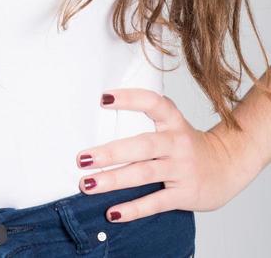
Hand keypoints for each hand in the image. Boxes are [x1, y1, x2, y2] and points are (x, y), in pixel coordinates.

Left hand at [75, 88, 247, 222]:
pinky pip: (156, 202)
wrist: (227, 167)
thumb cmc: (187, 144)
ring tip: (87, 185)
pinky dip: (133, 209)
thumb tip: (103, 119)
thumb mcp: (173, 124)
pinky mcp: (184, 194)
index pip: (153, 103)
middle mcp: (178, 143)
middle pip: (142, 145)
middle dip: (111, 152)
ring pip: (144, 174)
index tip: (103, 98)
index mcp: (173, 121)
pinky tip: (112, 212)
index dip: (129, 99)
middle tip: (82, 158)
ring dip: (113, 180)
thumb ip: (147, 120)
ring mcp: (181, 169)